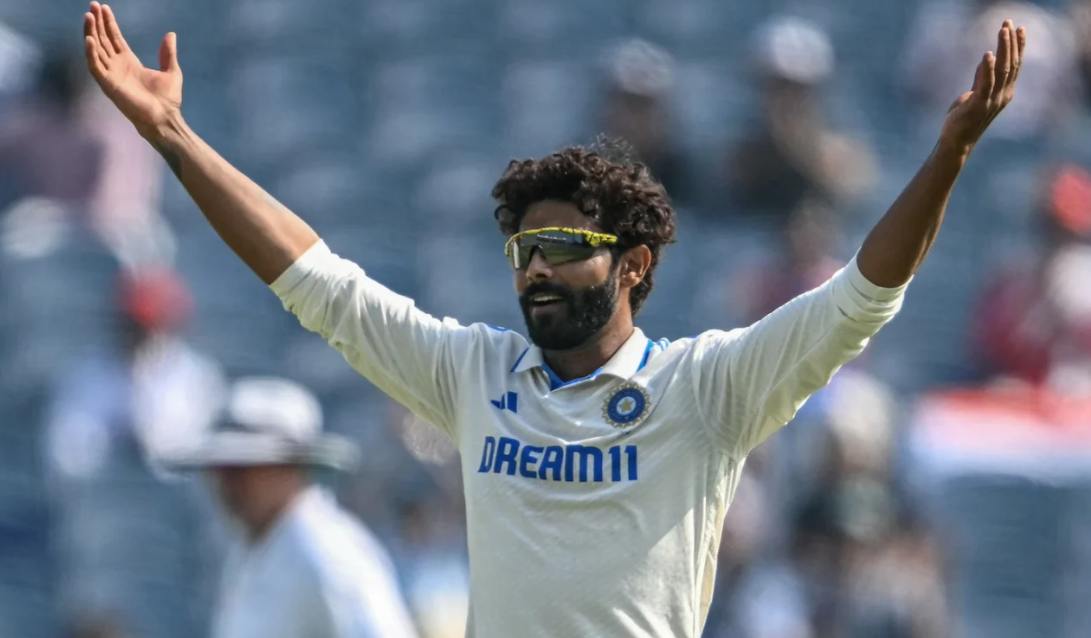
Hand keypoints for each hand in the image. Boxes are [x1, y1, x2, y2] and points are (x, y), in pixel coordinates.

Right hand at [83, 2, 181, 137]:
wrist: (165, 118)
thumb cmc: (167, 99)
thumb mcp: (171, 71)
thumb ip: (168, 53)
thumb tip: (171, 34)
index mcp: (130, 62)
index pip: (114, 38)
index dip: (109, 23)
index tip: (103, 7)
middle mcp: (117, 66)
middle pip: (103, 40)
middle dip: (97, 23)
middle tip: (93, 5)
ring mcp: (111, 75)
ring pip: (96, 50)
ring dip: (91, 33)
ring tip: (89, 16)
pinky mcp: (108, 85)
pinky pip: (96, 67)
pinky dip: (91, 53)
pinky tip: (90, 39)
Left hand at [939, 20, 1025, 151]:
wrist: (956, 141)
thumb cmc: (965, 118)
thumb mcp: (975, 94)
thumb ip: (982, 78)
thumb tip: (988, 60)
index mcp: (1004, 92)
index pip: (1016, 65)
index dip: (1018, 47)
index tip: (1019, 28)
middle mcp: (1002, 95)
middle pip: (1012, 64)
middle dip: (1012, 42)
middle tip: (1009, 23)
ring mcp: (992, 101)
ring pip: (1003, 70)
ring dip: (1003, 49)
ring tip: (1002, 31)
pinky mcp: (977, 105)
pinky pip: (985, 84)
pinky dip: (988, 68)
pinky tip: (988, 54)